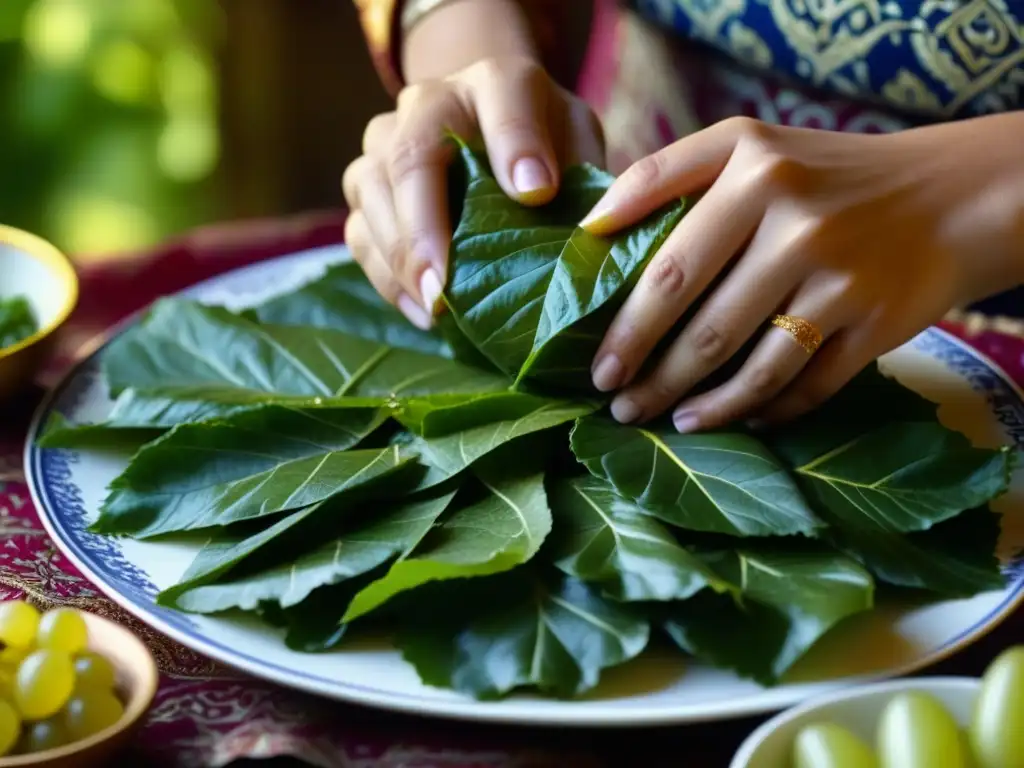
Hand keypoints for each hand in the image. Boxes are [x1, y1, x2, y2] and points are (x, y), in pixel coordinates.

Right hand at [342, 55, 604, 329]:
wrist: (486, 128)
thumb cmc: (543, 145)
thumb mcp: (577, 146)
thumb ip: (586, 177)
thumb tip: (591, 236)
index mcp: (496, 83)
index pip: (502, 102)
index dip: (516, 146)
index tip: (537, 194)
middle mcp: (430, 102)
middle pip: (412, 155)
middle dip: (426, 226)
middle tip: (444, 286)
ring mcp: (386, 141)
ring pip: (374, 192)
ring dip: (400, 257)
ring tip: (435, 309)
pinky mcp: (367, 185)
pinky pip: (360, 231)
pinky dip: (387, 277)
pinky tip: (423, 314)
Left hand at [584, 115, 1023, 430]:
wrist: (946, 194)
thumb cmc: (820, 174)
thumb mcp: (745, 145)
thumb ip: (664, 173)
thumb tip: (589, 227)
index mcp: (754, 173)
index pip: (670, 269)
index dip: (627, 329)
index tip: (598, 366)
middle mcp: (799, 225)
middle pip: (706, 328)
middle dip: (654, 378)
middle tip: (620, 405)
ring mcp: (841, 280)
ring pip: (755, 368)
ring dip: (705, 407)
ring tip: (673, 422)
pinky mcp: (875, 326)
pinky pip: (806, 387)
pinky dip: (765, 409)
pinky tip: (735, 418)